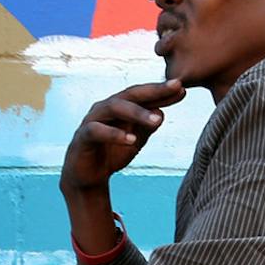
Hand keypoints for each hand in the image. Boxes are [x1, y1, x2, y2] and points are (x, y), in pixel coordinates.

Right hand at [60, 79, 184, 194]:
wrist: (88, 176)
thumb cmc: (112, 153)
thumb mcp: (135, 140)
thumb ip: (147, 126)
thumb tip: (162, 112)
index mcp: (120, 106)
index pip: (143, 95)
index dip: (162, 91)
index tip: (182, 88)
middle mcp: (106, 107)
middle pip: (130, 94)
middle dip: (153, 91)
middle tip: (174, 89)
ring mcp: (93, 119)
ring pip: (114, 108)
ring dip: (137, 113)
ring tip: (157, 121)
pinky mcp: (82, 136)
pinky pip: (97, 131)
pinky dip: (114, 135)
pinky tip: (131, 140)